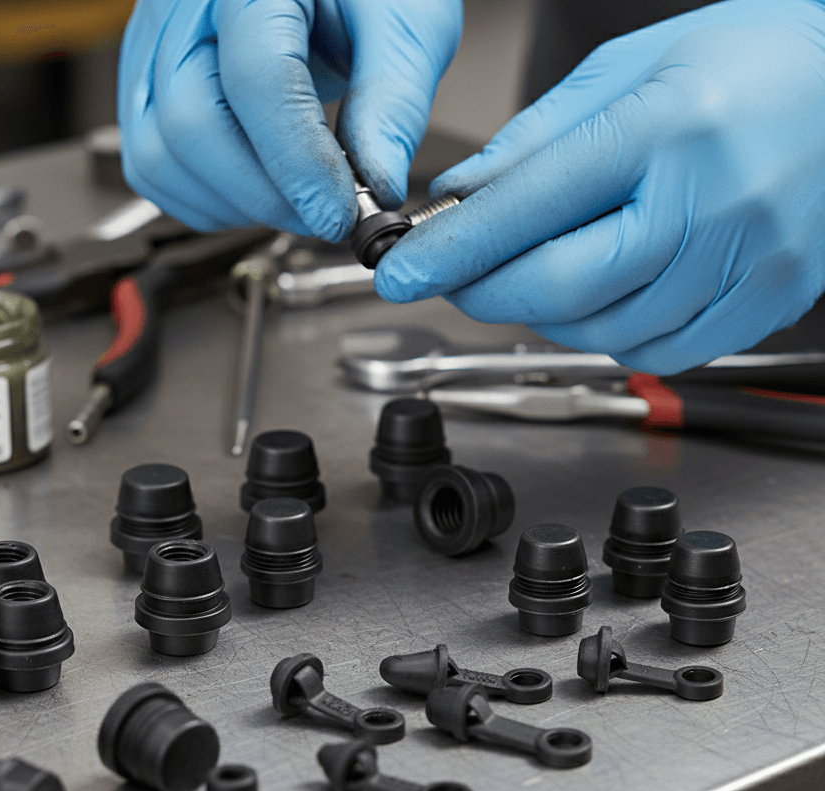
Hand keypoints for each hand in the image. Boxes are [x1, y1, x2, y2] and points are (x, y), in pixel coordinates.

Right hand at [117, 0, 460, 240]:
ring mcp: (154, 45)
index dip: (298, 162)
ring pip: (158, 157)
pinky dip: (206, 201)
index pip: (256, 78)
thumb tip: (376, 183)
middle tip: (323, 214)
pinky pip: (151, 166)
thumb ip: (392, 100)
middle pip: (190, 124)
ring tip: (294, 202)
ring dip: (233, 205)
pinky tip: (256, 193)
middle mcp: (183, 5)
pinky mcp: (146, 84)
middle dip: (265, 194)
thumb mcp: (404, 22)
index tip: (338, 213)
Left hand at [375, 0, 824, 373]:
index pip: (529, 207)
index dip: (453, 250)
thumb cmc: (757, 59)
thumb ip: (539, 139)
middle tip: (457, 278)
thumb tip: (463, 194)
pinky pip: (655, 352)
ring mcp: (747, 262)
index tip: (401, 273)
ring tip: (542, 269)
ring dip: (546, 313)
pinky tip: (605, 293)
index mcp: (668, 127)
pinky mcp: (766, 302)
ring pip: (600, 330)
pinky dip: (608, 333)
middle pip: (558, 287)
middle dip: (486, 292)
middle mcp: (712, 202)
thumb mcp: (633, 67)